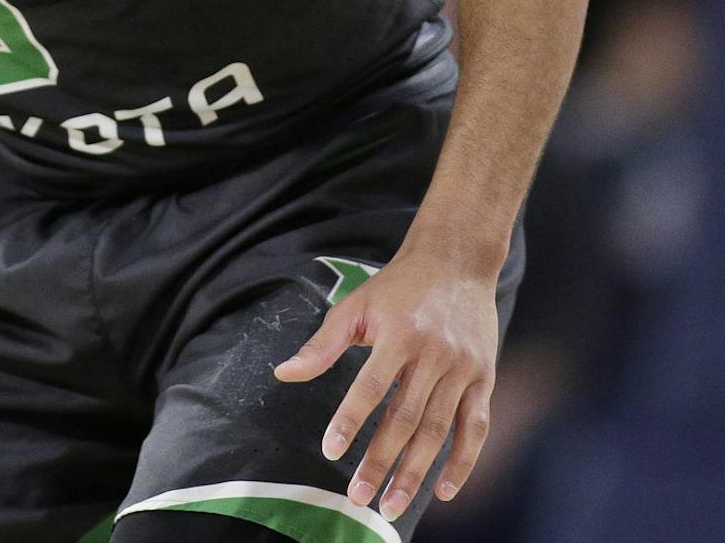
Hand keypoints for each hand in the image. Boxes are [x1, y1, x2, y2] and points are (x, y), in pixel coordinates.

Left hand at [273, 248, 500, 520]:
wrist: (456, 262)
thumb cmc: (397, 288)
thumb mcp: (355, 307)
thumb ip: (322, 346)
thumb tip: (283, 374)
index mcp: (398, 335)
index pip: (370, 387)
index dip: (350, 420)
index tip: (331, 452)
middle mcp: (434, 354)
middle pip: (406, 418)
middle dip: (381, 461)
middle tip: (359, 497)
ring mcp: (463, 370)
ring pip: (438, 431)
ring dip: (415, 472)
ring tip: (391, 504)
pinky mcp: (484, 380)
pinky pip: (475, 428)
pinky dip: (463, 462)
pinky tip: (442, 490)